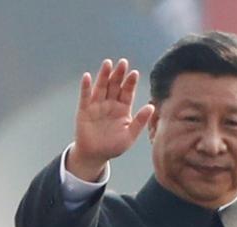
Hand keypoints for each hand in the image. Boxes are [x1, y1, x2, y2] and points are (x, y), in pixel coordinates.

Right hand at [68, 58, 154, 180]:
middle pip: (115, 86)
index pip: (127, 92)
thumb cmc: (113, 147)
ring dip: (104, 75)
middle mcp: (110, 104)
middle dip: (119, 74)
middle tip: (123, 62)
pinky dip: (86, 87)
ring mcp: (97, 105)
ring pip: (101, 87)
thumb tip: (151, 106)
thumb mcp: (129, 136)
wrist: (95, 155)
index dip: (130, 83)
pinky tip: (88, 77)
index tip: (134, 73)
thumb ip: (140, 121)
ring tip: (108, 63)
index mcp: (123, 109)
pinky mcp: (84, 110)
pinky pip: (85, 96)